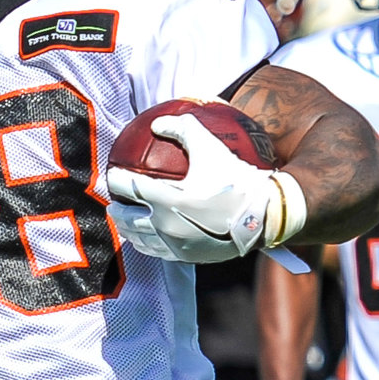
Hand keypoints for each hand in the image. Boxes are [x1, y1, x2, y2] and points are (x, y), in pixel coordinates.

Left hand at [105, 115, 306, 263]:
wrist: (264, 215)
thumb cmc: (236, 178)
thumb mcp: (210, 147)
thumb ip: (182, 129)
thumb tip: (158, 122)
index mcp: (166, 198)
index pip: (130, 187)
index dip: (117, 178)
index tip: (114, 173)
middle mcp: (166, 225)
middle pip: (128, 218)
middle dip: (117, 208)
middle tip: (114, 202)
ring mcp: (175, 244)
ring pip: (139, 239)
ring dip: (128, 229)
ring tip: (125, 222)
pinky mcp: (186, 256)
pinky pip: (157, 252)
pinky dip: (146, 243)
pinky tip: (146, 239)